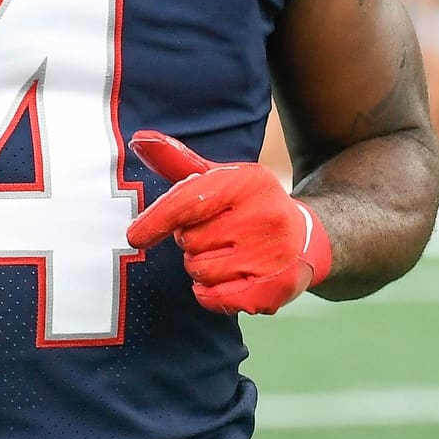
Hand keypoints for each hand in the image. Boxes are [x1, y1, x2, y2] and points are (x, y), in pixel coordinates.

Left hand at [126, 131, 331, 315]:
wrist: (304, 238)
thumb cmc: (248, 204)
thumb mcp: (220, 176)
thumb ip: (178, 160)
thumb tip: (139, 139)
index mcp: (248, 183)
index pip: (189, 202)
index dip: (157, 220)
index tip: (134, 237)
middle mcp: (264, 216)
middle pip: (189, 241)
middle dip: (190, 241)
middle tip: (214, 234)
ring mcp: (271, 256)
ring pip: (199, 271)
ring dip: (200, 267)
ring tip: (224, 254)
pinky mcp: (273, 290)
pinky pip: (214, 298)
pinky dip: (208, 293)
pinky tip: (226, 279)